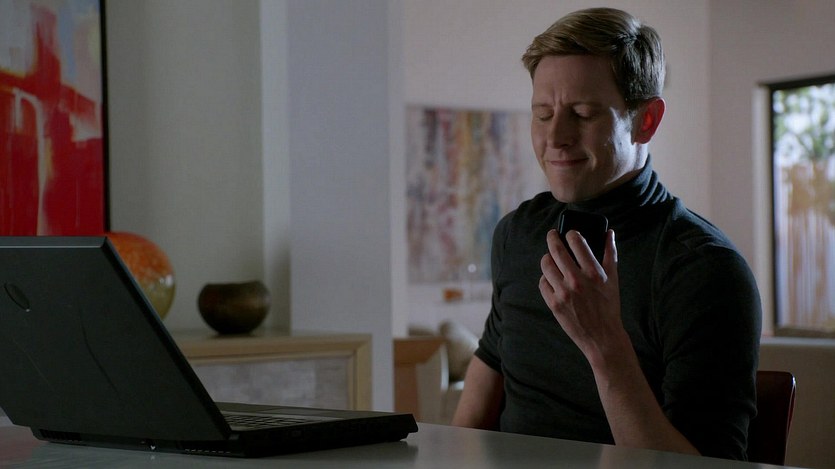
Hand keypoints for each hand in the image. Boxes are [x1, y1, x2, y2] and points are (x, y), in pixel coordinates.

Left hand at [538, 229, 627, 364]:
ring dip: (547, 258)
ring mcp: (563, 292)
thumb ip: (610, 254)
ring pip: (546, 264)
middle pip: (556, 250)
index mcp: (593, 272)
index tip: (569, 232)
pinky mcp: (553, 304)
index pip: (577, 242)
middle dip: (553, 238)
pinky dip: (546, 278)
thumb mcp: (613, 279)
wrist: (602, 336)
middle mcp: (576, 280)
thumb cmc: (609, 306)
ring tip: (551, 257)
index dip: (571, 233)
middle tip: (552, 234)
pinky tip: (552, 278)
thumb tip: (608, 233)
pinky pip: (542, 283)